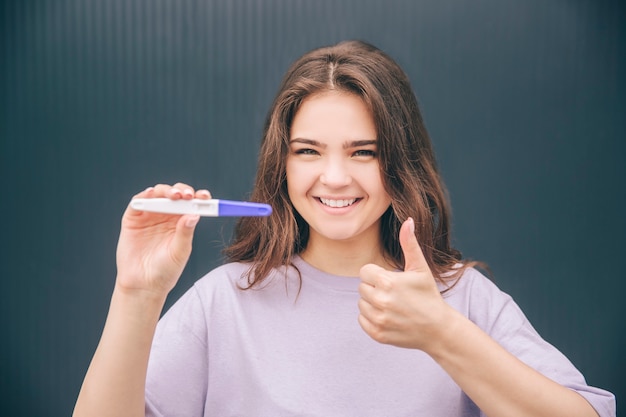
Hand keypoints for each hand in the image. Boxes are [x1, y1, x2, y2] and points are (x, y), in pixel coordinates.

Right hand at [115, 183, 210, 296]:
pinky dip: (144, 196)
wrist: (143, 285)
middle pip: (175, 195)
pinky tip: (151, 194)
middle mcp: (166, 216)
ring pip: (158, 195)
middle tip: (187, 196)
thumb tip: (194, 214)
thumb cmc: (165, 270)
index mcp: (181, 222)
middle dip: (182, 191)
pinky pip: (138, 202)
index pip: (192, 204)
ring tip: (174, 196)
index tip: (205, 197)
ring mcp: (149, 216)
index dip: (199, 197)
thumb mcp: (179, 252)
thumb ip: (185, 233)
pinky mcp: (133, 219)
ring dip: (166, 191)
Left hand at [358, 217, 453, 350]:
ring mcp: (379, 319)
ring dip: (372, 303)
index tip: (391, 280)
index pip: (364, 272)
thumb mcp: (420, 268)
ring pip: (361, 304)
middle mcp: (381, 301)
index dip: (377, 274)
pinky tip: (388, 317)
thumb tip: (408, 220)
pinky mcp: (377, 334)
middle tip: (393, 294)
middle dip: (375, 288)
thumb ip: (410, 244)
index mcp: (388, 282)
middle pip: (361, 288)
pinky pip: (362, 320)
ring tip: (392, 305)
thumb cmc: (428, 295)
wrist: (438, 329)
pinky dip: (371, 318)